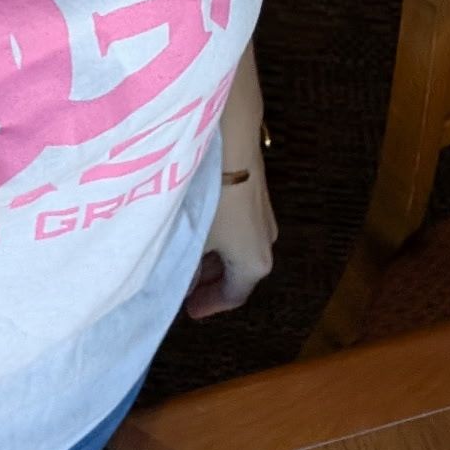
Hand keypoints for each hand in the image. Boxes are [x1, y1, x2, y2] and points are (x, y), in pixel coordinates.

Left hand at [184, 139, 276, 320]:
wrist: (231, 140)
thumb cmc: (210, 197)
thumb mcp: (192, 239)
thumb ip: (185, 269)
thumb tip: (181, 283)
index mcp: (254, 264)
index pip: (234, 296)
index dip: (210, 306)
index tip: (189, 310)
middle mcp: (267, 242)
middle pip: (237, 272)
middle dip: (210, 281)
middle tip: (185, 285)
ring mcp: (266, 216)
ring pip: (238, 247)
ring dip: (214, 256)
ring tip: (187, 254)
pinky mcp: (258, 191)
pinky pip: (239, 226)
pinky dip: (220, 235)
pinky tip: (199, 225)